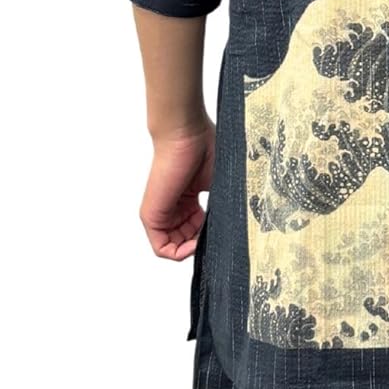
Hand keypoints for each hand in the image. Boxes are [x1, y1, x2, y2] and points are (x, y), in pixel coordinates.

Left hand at [139, 120, 215, 260]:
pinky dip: (178, 253)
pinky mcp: (151, 216)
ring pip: (175, 246)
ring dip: (193, 248)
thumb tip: (237, 228)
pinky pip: (162, 248)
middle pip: (187, 240)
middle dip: (203, 242)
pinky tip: (194, 245)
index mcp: (189, 199)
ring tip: (206, 236)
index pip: (198, 230)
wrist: (185, 134)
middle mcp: (174, 207)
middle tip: (215, 233)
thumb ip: (224, 208)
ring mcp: (161, 212)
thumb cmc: (204, 149)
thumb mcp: (220, 185)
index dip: (211, 235)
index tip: (223, 229)